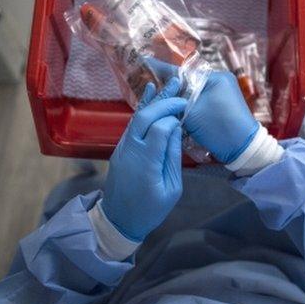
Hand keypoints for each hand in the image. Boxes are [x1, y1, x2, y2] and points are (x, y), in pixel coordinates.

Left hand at [101, 78, 186, 241]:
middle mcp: (131, 151)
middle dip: (163, 101)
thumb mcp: (171, 189)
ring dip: (152, 101)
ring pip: (136, 118)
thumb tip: (177, 130)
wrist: (118, 220)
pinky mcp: (120, 150)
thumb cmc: (150, 210)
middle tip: (180, 87)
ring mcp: (122, 149)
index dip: (173, 118)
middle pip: (145, 118)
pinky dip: (142, 111)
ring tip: (167, 83)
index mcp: (146, 163)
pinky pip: (132, 126)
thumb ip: (173, 158)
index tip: (186, 113)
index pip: (160, 129)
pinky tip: (150, 97)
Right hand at [145, 58, 258, 163]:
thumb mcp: (193, 112)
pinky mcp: (219, 109)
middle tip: (149, 89)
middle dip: (169, 88)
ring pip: (190, 95)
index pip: (183, 71)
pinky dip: (186, 108)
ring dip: (177, 100)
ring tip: (157, 101)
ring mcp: (220, 96)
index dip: (162, 69)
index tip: (144, 61)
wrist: (243, 149)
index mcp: (215, 78)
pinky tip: (172, 112)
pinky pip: (197, 104)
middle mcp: (218, 83)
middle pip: (186, 83)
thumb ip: (174, 101)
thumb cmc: (220, 127)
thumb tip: (161, 95)